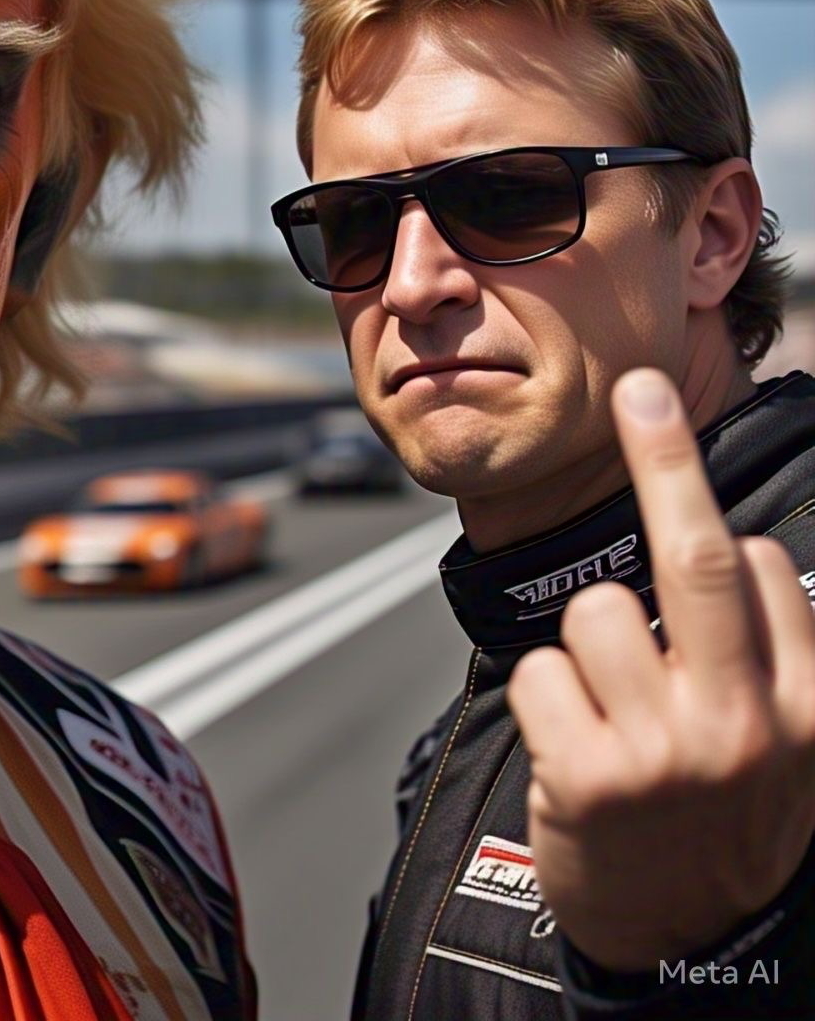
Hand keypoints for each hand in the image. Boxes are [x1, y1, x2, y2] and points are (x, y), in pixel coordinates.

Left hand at [507, 367, 814, 971]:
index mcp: (809, 711)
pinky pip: (541, 669)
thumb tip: (756, 562)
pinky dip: (547, 694)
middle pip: (697, 558)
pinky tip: (575, 747)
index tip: (683, 485)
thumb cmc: (723, 819)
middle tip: (641, 390)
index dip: (709, 540)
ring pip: (596, 613)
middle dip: (665, 457)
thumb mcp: (790, 749)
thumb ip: (781, 658)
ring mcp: (666, 753)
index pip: (757, 571)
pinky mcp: (588, 776)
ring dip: (589, 646)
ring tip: (612, 709)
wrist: (682, 941)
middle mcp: (746, 726)